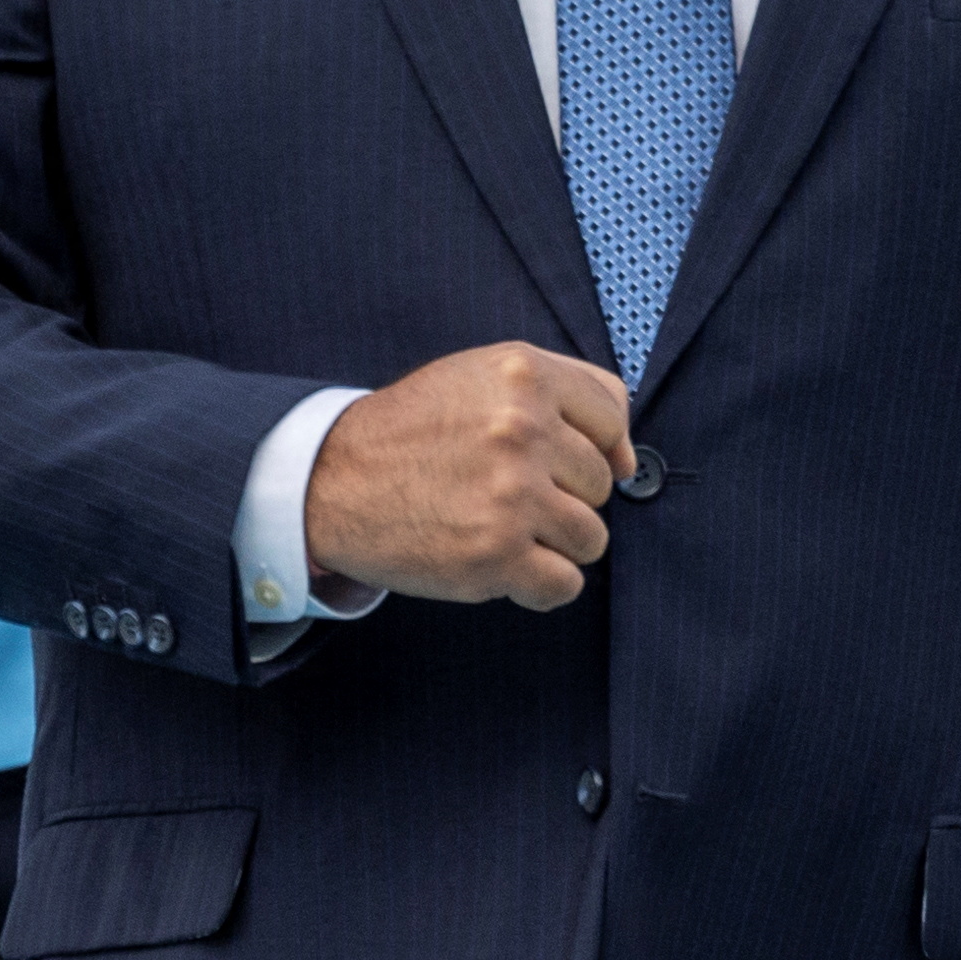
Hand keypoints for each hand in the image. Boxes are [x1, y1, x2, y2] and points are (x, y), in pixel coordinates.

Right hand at [298, 341, 632, 609]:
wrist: (332, 481)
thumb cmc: (413, 432)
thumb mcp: (482, 376)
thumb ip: (566, 393)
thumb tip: (628, 459)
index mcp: (521, 374)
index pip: (613, 416)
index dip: (594, 445)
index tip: (557, 460)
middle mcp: (520, 429)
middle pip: (599, 484)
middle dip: (561, 495)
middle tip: (501, 491)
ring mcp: (511, 495)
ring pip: (590, 538)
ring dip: (552, 542)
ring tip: (500, 526)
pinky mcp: (496, 555)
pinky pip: (564, 584)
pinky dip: (538, 584)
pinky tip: (500, 562)